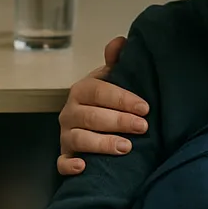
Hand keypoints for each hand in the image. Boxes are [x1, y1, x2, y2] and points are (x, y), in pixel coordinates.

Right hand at [57, 36, 148, 174]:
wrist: (93, 122)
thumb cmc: (105, 100)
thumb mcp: (111, 79)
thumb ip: (116, 61)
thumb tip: (120, 42)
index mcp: (81, 90)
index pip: (99, 92)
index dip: (122, 99)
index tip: (145, 107)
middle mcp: (70, 112)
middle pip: (91, 116)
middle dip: (118, 121)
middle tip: (142, 127)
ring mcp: (66, 135)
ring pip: (79, 139)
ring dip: (102, 144)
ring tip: (127, 147)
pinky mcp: (66, 155)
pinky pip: (62, 163)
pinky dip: (70, 165)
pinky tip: (84, 167)